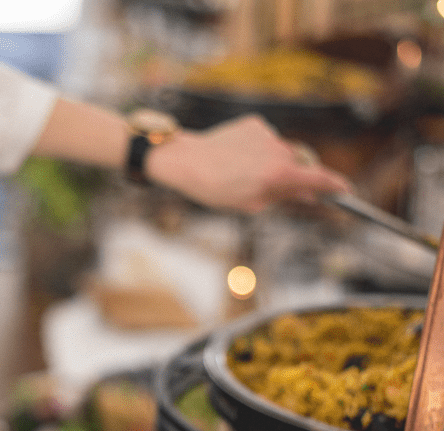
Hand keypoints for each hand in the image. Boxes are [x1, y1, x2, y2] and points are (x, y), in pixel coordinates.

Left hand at [147, 114, 351, 212]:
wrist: (188, 163)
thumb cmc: (217, 190)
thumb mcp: (251, 203)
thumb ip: (283, 197)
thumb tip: (307, 195)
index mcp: (279, 175)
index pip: (318, 178)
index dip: (335, 185)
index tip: (345, 190)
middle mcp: (278, 151)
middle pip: (300, 164)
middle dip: (296, 176)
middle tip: (282, 188)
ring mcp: (267, 135)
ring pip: (282, 150)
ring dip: (273, 162)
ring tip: (245, 173)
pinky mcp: (255, 123)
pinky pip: (265, 139)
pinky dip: (258, 149)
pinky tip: (237, 157)